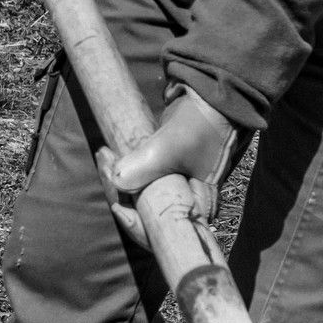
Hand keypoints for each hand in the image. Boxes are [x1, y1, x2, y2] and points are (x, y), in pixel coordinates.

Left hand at [97, 87, 237, 245]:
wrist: (216, 92)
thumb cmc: (204, 124)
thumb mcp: (173, 146)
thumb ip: (146, 165)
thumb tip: (117, 182)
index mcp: (198, 203)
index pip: (165, 230)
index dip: (138, 225)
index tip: (119, 206)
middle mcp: (188, 196)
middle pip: (146, 211)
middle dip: (120, 193)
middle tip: (106, 161)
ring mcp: (178, 180)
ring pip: (141, 192)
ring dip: (119, 178)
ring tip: (105, 154)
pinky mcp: (169, 164)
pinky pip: (141, 174)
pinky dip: (126, 166)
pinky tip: (112, 153)